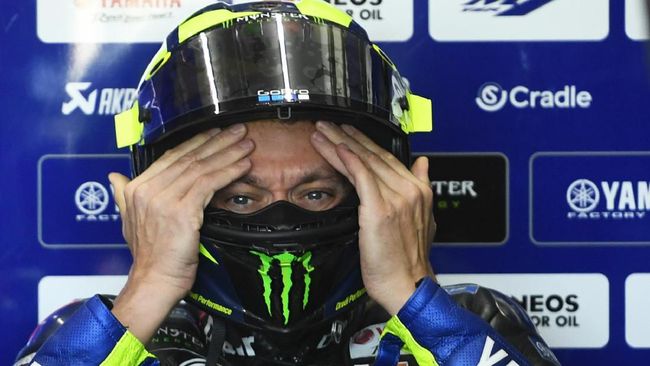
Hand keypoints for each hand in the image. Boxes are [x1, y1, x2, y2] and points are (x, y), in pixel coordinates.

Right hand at [108, 124, 253, 341]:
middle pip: (189, 158)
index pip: (171, 157)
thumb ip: (124, 195)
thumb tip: (113, 177)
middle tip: (238, 130)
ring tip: (247, 144)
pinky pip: (209, 184)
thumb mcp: (130, 221)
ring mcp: (164, 200)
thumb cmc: (150, 255)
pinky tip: (243, 166)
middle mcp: (148, 190)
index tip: (217, 133)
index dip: (197, 143)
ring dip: (228, 154)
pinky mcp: (182, 212)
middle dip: (217, 142)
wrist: (154, 281)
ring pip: (201, 168)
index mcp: (137, 189)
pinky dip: (228, 173)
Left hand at [311, 121, 435, 314]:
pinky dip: (347, 160)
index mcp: (419, 190)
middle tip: (327, 123)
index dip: (364, 142)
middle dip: (346, 136)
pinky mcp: (380, 209)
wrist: (408, 286)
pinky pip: (361, 176)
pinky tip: (335, 149)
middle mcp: (409, 189)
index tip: (347, 132)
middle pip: (373, 155)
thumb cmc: (409, 261)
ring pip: (364, 161)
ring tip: (321, 132)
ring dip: (339, 144)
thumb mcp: (425, 219)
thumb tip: (423, 163)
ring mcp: (395, 198)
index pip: (386, 157)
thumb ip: (421, 186)